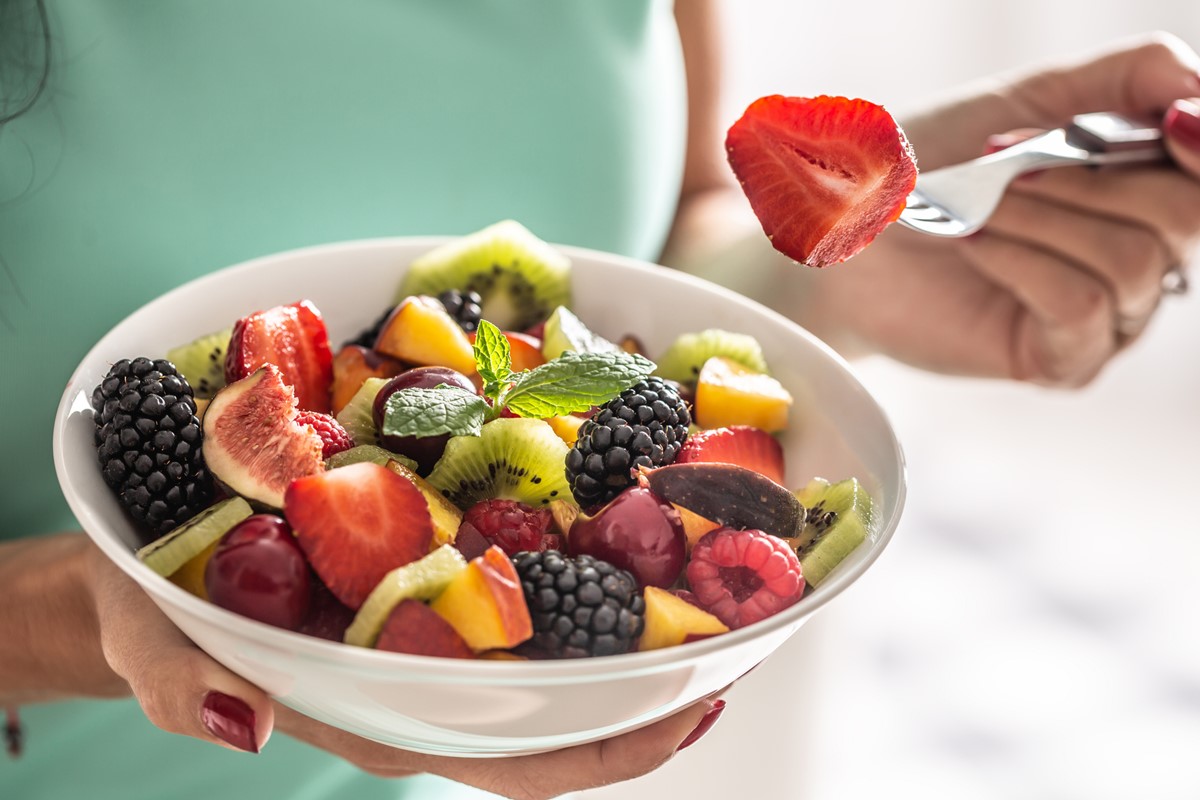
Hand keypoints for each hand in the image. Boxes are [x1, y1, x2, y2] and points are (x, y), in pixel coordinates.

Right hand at [86, 543, 722, 799]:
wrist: (152, 554)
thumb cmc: (158, 613)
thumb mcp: (158, 645)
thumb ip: (186, 685)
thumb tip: (237, 727)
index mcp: (390, 710)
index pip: (519, 758)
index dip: (609, 750)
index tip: (693, 716)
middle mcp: (433, 670)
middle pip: (562, 697)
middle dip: (651, 676)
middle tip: (735, 633)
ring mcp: (436, 616)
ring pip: (550, 626)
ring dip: (628, 600)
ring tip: (701, 556)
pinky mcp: (427, 558)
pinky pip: (514, 556)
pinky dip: (569, 531)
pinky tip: (606, 487)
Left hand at [803, 33, 1199, 385]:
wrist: (848, 230)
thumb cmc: (929, 166)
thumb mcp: (1030, 99)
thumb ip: (1127, 78)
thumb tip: (1197, 88)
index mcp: (1145, 192)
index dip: (1196, 143)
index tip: (1162, 118)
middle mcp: (1143, 259)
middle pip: (1185, 218)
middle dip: (1087, 178)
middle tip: (1000, 161)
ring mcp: (1108, 318)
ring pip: (1131, 263)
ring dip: (1039, 219)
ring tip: (974, 207)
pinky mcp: (1060, 360)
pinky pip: (1082, 307)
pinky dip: (1020, 260)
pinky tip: (972, 243)